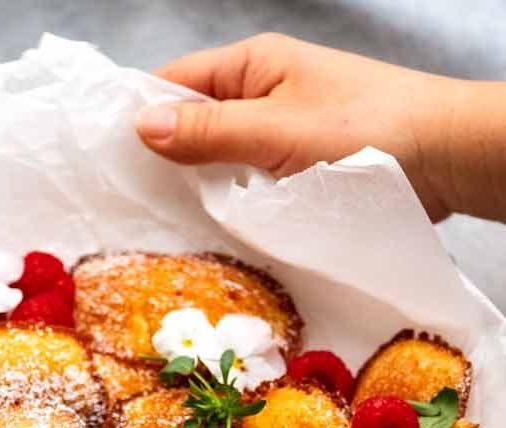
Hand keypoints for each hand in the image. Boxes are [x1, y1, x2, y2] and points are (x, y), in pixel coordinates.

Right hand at [135, 34, 505, 223]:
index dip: (139, 118)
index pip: (174, 84)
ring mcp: (279, 137)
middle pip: (192, 127)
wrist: (446, 160)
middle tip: (127, 210)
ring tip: (161, 231)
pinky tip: (211, 238)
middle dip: (163, 163)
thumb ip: (210, 132)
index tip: (104, 163)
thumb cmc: (369, 133)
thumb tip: (141, 126)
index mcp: (252, 66)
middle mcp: (262, 96)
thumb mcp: (278, 131)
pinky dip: (229, 209)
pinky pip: (248, 189)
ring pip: (219, 163)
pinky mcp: (297, 174)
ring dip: (197, 193)